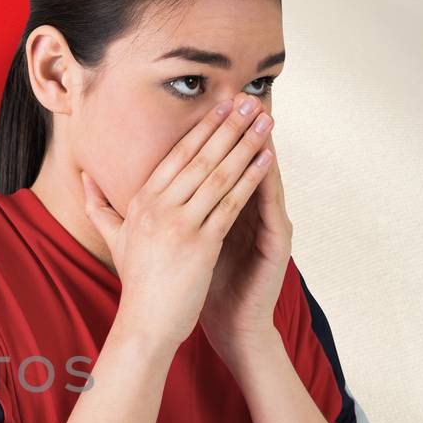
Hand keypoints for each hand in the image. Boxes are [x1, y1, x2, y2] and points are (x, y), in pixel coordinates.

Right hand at [81, 94, 274, 354]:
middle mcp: (157, 208)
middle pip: (199, 157)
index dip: (202, 127)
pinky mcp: (200, 244)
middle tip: (250, 100)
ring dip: (245, 143)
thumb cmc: (136, 283)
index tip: (222, 104)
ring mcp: (178, 224)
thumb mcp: (114, 239)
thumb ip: (98, 205)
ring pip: (218, 174)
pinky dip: (250, 178)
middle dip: (228, 125)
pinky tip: (267, 159)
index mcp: (140, 203)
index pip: (176, 155)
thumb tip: (83, 177)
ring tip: (265, 121)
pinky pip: (230, 203)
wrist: (145, 323)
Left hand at [197, 105, 290, 364]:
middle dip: (238, 133)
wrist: (231, 325)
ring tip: (261, 120)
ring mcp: (264, 227)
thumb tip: (146, 194)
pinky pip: (272, 211)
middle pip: (242, 166)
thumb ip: (171, 216)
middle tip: (238, 98)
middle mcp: (247, 214)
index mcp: (221, 211)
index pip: (218, 168)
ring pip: (263, 181)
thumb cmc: (205, 285)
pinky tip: (267, 166)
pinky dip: (268, 188)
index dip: (213, 139)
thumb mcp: (182, 246)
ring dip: (261, 151)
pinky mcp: (275, 246)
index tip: (207, 106)